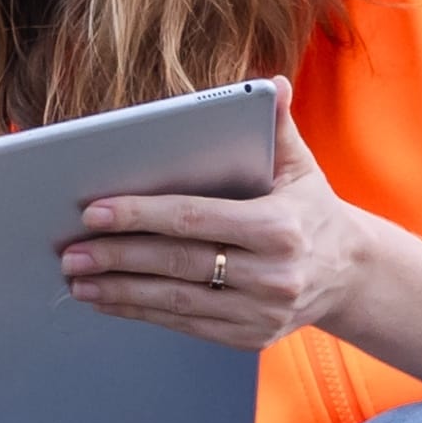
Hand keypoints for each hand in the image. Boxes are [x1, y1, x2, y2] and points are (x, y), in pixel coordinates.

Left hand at [56, 106, 382, 355]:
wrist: (351, 274)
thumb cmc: (311, 210)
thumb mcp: (300, 167)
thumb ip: (278, 126)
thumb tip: (271, 84)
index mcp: (280, 228)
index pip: (194, 218)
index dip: (140, 215)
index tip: (94, 212)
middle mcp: (272, 275)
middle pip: (177, 263)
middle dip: (117, 257)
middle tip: (70, 252)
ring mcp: (261, 312)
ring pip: (176, 300)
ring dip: (120, 292)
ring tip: (79, 279)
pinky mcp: (250, 337)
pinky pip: (186, 324)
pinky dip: (143, 312)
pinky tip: (111, 300)